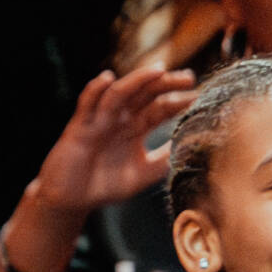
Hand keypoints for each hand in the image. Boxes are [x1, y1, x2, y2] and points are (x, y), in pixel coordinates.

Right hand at [34, 69, 197, 213]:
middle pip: (144, 95)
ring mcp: (99, 121)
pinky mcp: (80, 128)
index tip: (199, 95)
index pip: (160, 108)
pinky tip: (107, 78)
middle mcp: (119, 119)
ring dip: (138, 80)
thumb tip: (190, 146)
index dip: (179, 101)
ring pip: (120, 93)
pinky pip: (87, 105)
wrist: (72, 201)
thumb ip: (164, 159)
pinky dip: (94, 90)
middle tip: (188, 78)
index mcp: (135, 129)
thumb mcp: (143, 174)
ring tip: (159, 71)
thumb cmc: (104, 187)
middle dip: (165, 84)